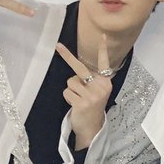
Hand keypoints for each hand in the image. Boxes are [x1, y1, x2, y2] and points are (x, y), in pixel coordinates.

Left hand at [56, 34, 111, 149]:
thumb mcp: (97, 92)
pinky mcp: (82, 102)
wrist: (92, 128)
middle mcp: (100, 87)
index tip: (102, 36)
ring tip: (78, 99)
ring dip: (71, 90)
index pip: (104, 63)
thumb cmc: (92, 107)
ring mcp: (92, 95)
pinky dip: (68, 98)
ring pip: (70, 82)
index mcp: (105, 82)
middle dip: (67, 56)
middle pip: (80, 68)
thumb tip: (76, 75)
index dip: (102, 49)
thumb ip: (90, 81)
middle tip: (57, 45)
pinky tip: (76, 105)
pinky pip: (67, 92)